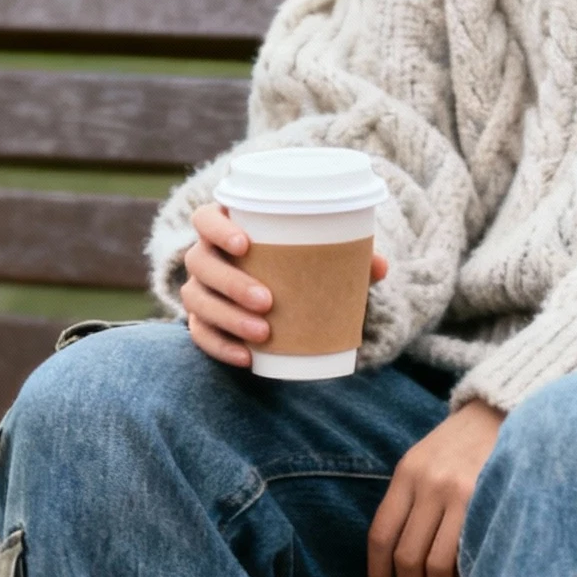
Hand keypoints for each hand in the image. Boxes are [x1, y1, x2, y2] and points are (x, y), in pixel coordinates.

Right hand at [182, 202, 388, 368]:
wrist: (275, 295)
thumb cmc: (295, 264)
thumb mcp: (319, 258)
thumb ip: (345, 257)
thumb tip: (380, 267)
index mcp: (226, 228)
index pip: (205, 219)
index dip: (217, 228)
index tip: (245, 245)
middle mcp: (205, 256)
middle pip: (201, 262)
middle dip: (231, 282)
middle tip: (268, 300)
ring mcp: (199, 289)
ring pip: (197, 300)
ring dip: (227, 317)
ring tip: (262, 332)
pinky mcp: (202, 321)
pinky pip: (199, 334)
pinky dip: (221, 347)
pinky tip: (246, 357)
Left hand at [367, 402, 504, 576]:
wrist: (505, 410)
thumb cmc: (464, 443)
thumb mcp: (426, 460)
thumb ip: (411, 499)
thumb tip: (399, 559)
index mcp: (407, 473)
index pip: (381, 535)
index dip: (378, 574)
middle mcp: (428, 484)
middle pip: (406, 555)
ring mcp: (459, 493)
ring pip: (435, 563)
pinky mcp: (487, 501)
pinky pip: (466, 553)